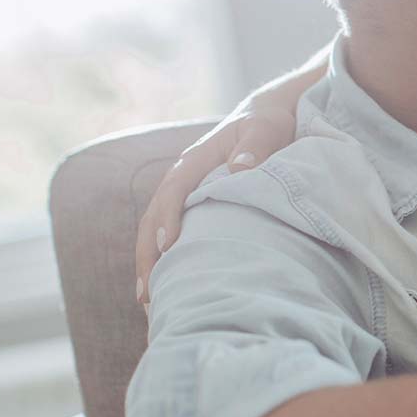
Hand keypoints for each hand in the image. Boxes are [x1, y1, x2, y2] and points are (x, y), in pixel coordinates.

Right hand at [134, 103, 297, 305]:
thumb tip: (240, 168)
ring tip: (147, 300)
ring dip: (148, 262)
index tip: (169, 247)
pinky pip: (167, 232)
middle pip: (153, 216)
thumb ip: (255, 146)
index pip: (175, 188)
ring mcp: (183, 192)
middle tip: (148, 292)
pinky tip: (164, 285)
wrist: (265, 116)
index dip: (169, 216)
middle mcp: (182, 176)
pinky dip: (161, 258)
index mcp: (196, 159)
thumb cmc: (268, 124)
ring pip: (154, 228)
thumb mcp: (267, 129)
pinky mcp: (189, 205)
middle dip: (148, 254)